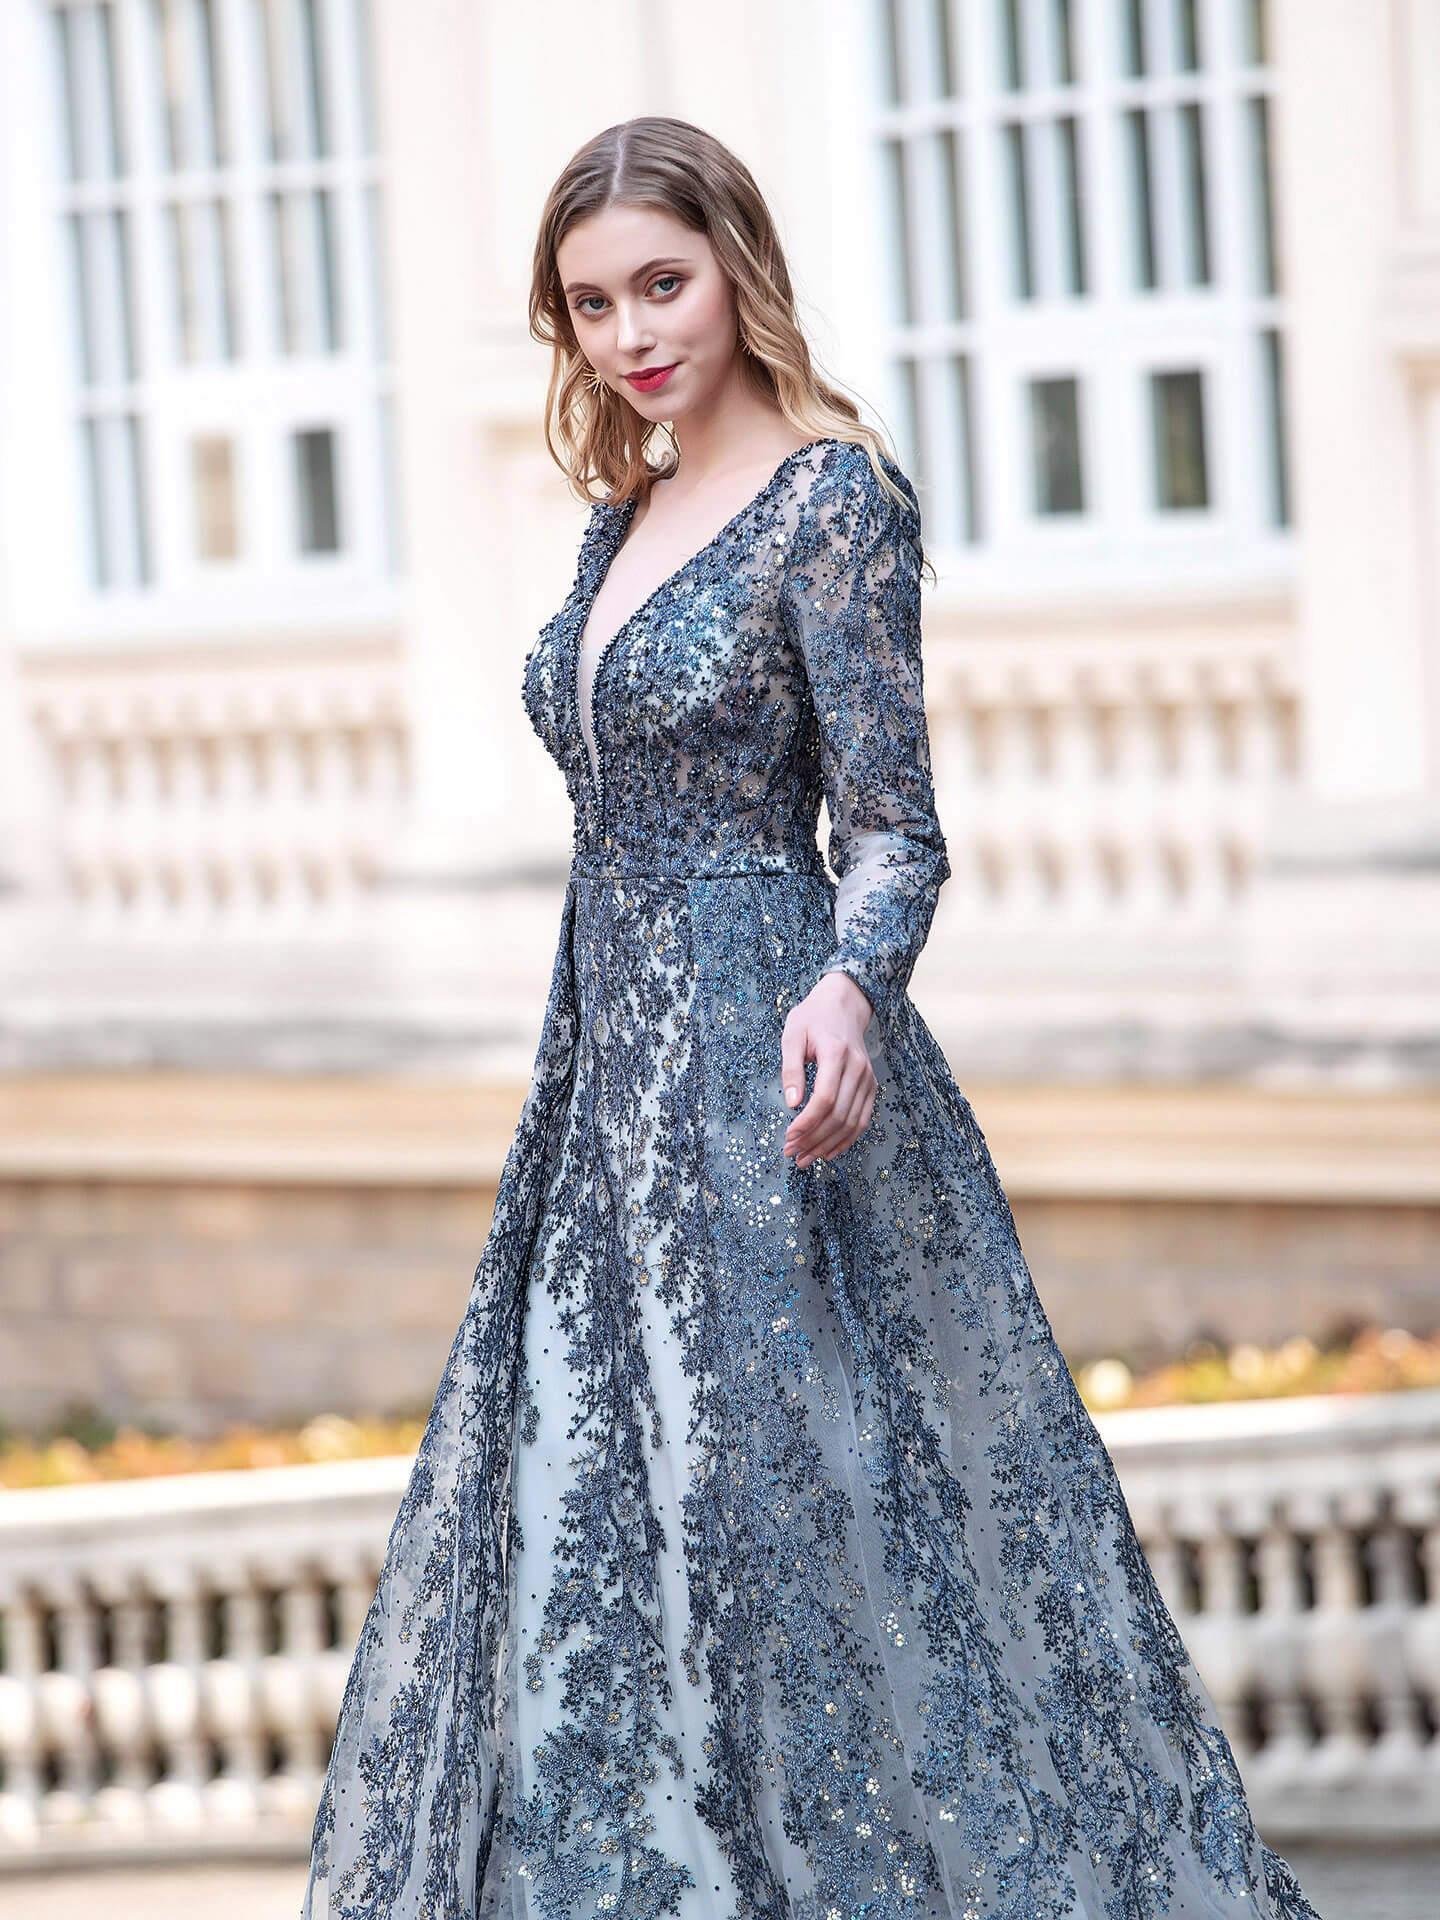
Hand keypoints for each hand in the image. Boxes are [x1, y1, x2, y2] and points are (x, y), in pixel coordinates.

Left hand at [781, 971, 877, 1168]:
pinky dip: (846, 1140)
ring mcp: (868, 1079)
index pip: (825, 1099)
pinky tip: (828, 1152)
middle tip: (791, 1153)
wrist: (844, 1005)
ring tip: (805, 1158)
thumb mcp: (792, 1035)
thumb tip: (792, 1104)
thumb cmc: (813, 1019)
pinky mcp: (871, 1087)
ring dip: (828, 1145)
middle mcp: (858, 1069)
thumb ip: (791, 1069)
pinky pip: (862, 1120)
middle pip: (839, 1115)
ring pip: (852, 1123)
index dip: (807, 1123)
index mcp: (837, 1054)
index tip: (788, 1137)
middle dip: (813, 1140)